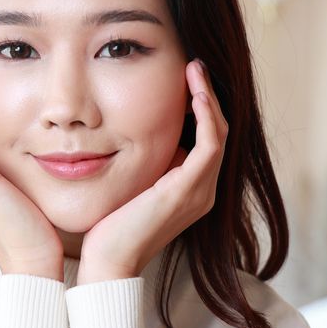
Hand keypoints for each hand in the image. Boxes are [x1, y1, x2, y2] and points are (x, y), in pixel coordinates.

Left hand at [77, 59, 227, 283]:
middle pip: (218, 133)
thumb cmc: (110, 227)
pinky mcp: (187, 191)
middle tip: (194, 66)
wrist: (108, 261)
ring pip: (218, 134)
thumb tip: (134, 133)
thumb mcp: (132, 185)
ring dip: (209, 98)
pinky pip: (210, 145)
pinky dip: (206, 116)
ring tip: (195, 70)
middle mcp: (203, 191)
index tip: (187, 78)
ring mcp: (199, 192)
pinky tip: (194, 93)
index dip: (202, 107)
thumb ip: (145, 164)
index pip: (207, 140)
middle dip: (208, 96)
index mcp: (191, 190)